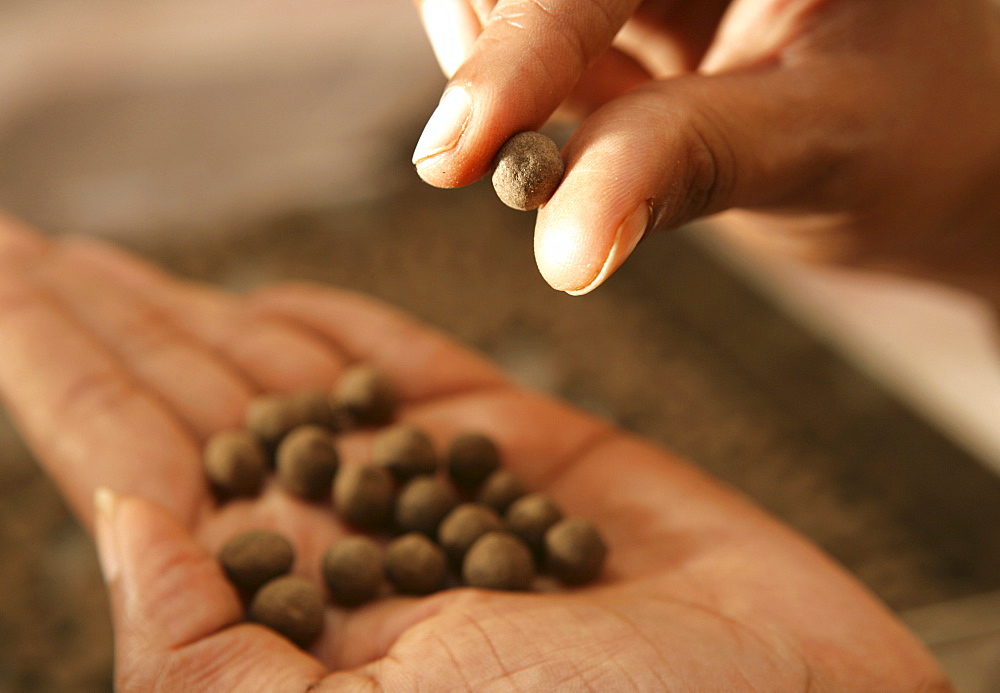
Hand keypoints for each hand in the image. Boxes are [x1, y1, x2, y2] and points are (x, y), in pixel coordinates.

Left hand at [0, 216, 947, 689]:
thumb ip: (210, 658)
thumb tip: (122, 525)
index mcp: (284, 636)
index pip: (133, 476)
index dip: (57, 370)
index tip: (7, 274)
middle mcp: (346, 563)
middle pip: (192, 415)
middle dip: (107, 325)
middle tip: (30, 245)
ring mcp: (433, 502)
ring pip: (282, 382)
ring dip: (194, 312)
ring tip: (108, 259)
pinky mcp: (526, 454)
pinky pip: (407, 370)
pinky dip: (335, 328)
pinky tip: (266, 297)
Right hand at [412, 0, 999, 298]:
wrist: (924, 159)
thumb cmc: (914, 137)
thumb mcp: (815, 144)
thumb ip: (683, 168)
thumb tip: (564, 243)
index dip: (522, 43)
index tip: (461, 148)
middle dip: (495, 59)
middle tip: (486, 158)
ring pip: (501, 1)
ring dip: (491, 81)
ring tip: (543, 147)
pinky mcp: (615, 12)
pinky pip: (517, 36)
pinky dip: (506, 94)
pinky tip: (550, 130)